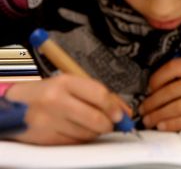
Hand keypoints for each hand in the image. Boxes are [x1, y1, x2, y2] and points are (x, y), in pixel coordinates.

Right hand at [5, 75, 129, 144]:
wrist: (12, 106)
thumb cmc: (46, 94)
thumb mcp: (69, 85)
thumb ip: (97, 95)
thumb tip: (124, 112)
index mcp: (64, 82)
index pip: (100, 95)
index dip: (115, 107)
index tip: (121, 115)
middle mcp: (56, 100)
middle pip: (95, 118)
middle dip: (108, 124)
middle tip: (110, 124)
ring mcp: (48, 120)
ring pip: (87, 133)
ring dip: (95, 133)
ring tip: (90, 125)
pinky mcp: (44, 137)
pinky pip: (74, 142)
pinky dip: (81, 139)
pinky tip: (76, 131)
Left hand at [140, 58, 180, 130]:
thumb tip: (174, 83)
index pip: (175, 67)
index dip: (157, 77)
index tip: (150, 87)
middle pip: (171, 90)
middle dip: (153, 101)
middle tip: (143, 108)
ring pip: (177, 107)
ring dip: (159, 115)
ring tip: (149, 119)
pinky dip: (173, 124)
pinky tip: (164, 126)